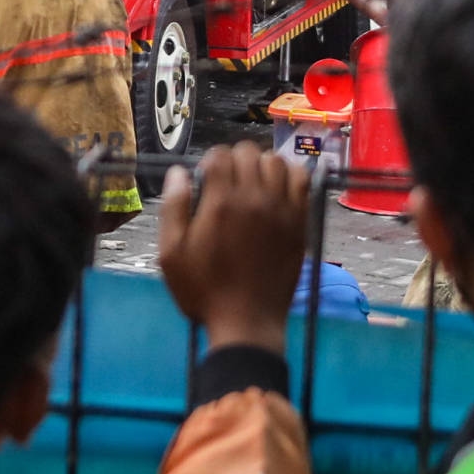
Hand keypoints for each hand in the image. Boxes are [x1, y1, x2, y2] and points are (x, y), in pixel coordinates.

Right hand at [157, 143, 308, 355]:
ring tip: (253, 184)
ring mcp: (282, 209)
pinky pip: (302, 180)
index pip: (220, 155)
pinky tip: (278, 188)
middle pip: (248, 152)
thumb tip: (179, 172)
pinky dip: (291, 175)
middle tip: (228, 183)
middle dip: (234, 160)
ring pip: (276, 161)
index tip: (206, 181)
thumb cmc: (204, 290)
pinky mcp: (300, 222)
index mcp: (220, 203)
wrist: (246, 321)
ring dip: (261, 165)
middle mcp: (254, 198)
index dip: (210, 161)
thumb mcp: (171, 254)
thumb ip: (174, 208)